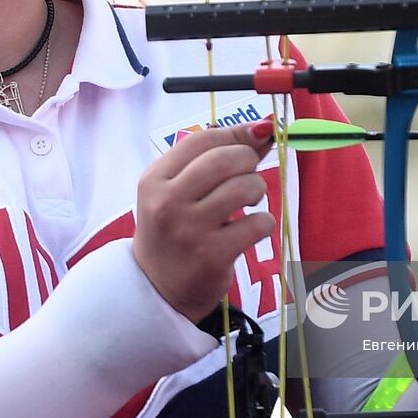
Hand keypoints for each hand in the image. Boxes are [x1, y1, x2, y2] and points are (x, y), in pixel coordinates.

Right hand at [133, 120, 276, 321]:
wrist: (156, 289)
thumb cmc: (172, 230)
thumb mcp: (179, 191)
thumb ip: (215, 158)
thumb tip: (262, 129)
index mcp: (154, 179)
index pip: (202, 139)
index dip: (235, 134)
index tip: (253, 138)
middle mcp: (168, 202)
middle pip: (225, 159)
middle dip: (248, 160)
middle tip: (247, 175)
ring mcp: (190, 229)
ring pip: (244, 187)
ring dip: (257, 190)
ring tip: (249, 201)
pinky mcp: (213, 255)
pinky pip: (257, 224)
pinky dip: (263, 223)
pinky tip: (250, 229)